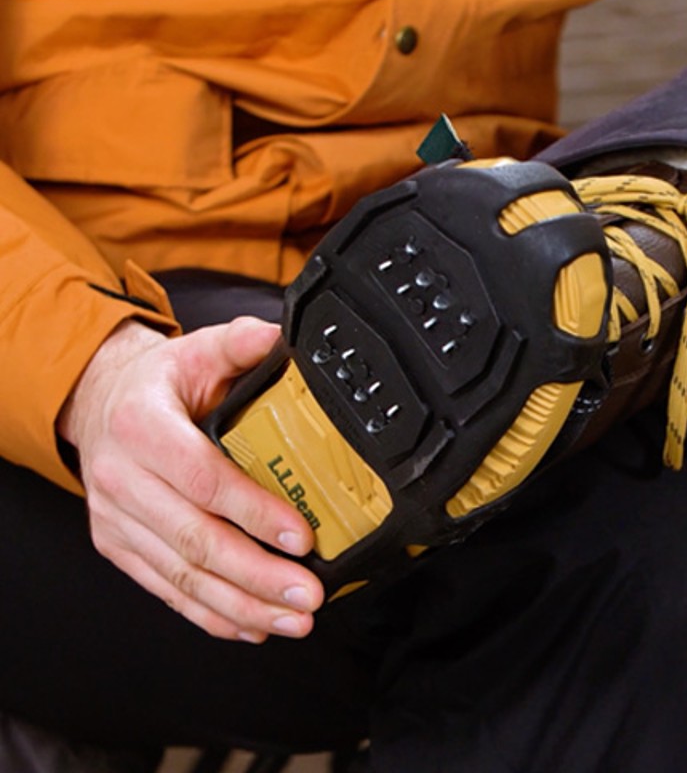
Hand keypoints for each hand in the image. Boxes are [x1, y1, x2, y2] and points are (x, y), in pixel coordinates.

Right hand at [58, 317, 323, 641]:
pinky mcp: (119, 547)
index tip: (301, 538)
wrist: (100, 405)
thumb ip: (239, 344)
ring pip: (182, 577)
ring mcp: (116, 520)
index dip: (254, 512)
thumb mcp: (196, 351)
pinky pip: (166, 590)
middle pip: (195, 540)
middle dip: (256, 575)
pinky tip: (251, 625)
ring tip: (293, 619)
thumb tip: (282, 339)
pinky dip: (211, 614)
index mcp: (142, 425)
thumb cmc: (158, 385)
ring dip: (242, 605)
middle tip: (307, 595)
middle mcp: (121, 478)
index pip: (203, 478)